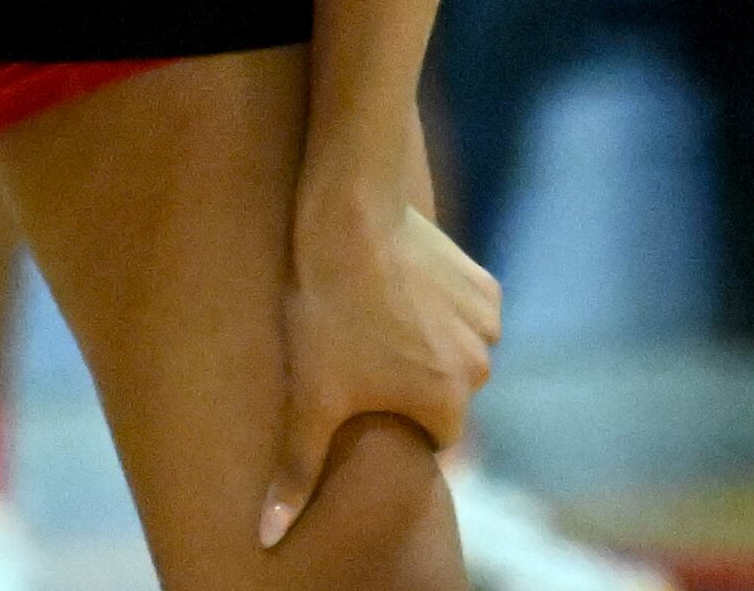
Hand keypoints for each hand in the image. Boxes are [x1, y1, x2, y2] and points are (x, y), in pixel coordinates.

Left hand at [261, 190, 499, 548]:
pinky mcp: (482, 283)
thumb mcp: (310, 397)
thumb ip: (297, 470)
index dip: (392, 417)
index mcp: (446, 404)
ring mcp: (485, 322)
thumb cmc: (328, 311)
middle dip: (411, 381)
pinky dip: (440, 308)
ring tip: (378, 317)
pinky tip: (400, 289)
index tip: (362, 392)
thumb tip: (268, 536)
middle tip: (363, 352)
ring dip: (427, 344)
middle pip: (442, 395)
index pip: (427, 438)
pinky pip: (463, 313)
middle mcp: (479, 368)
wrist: (351, 217)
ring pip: (455, 353)